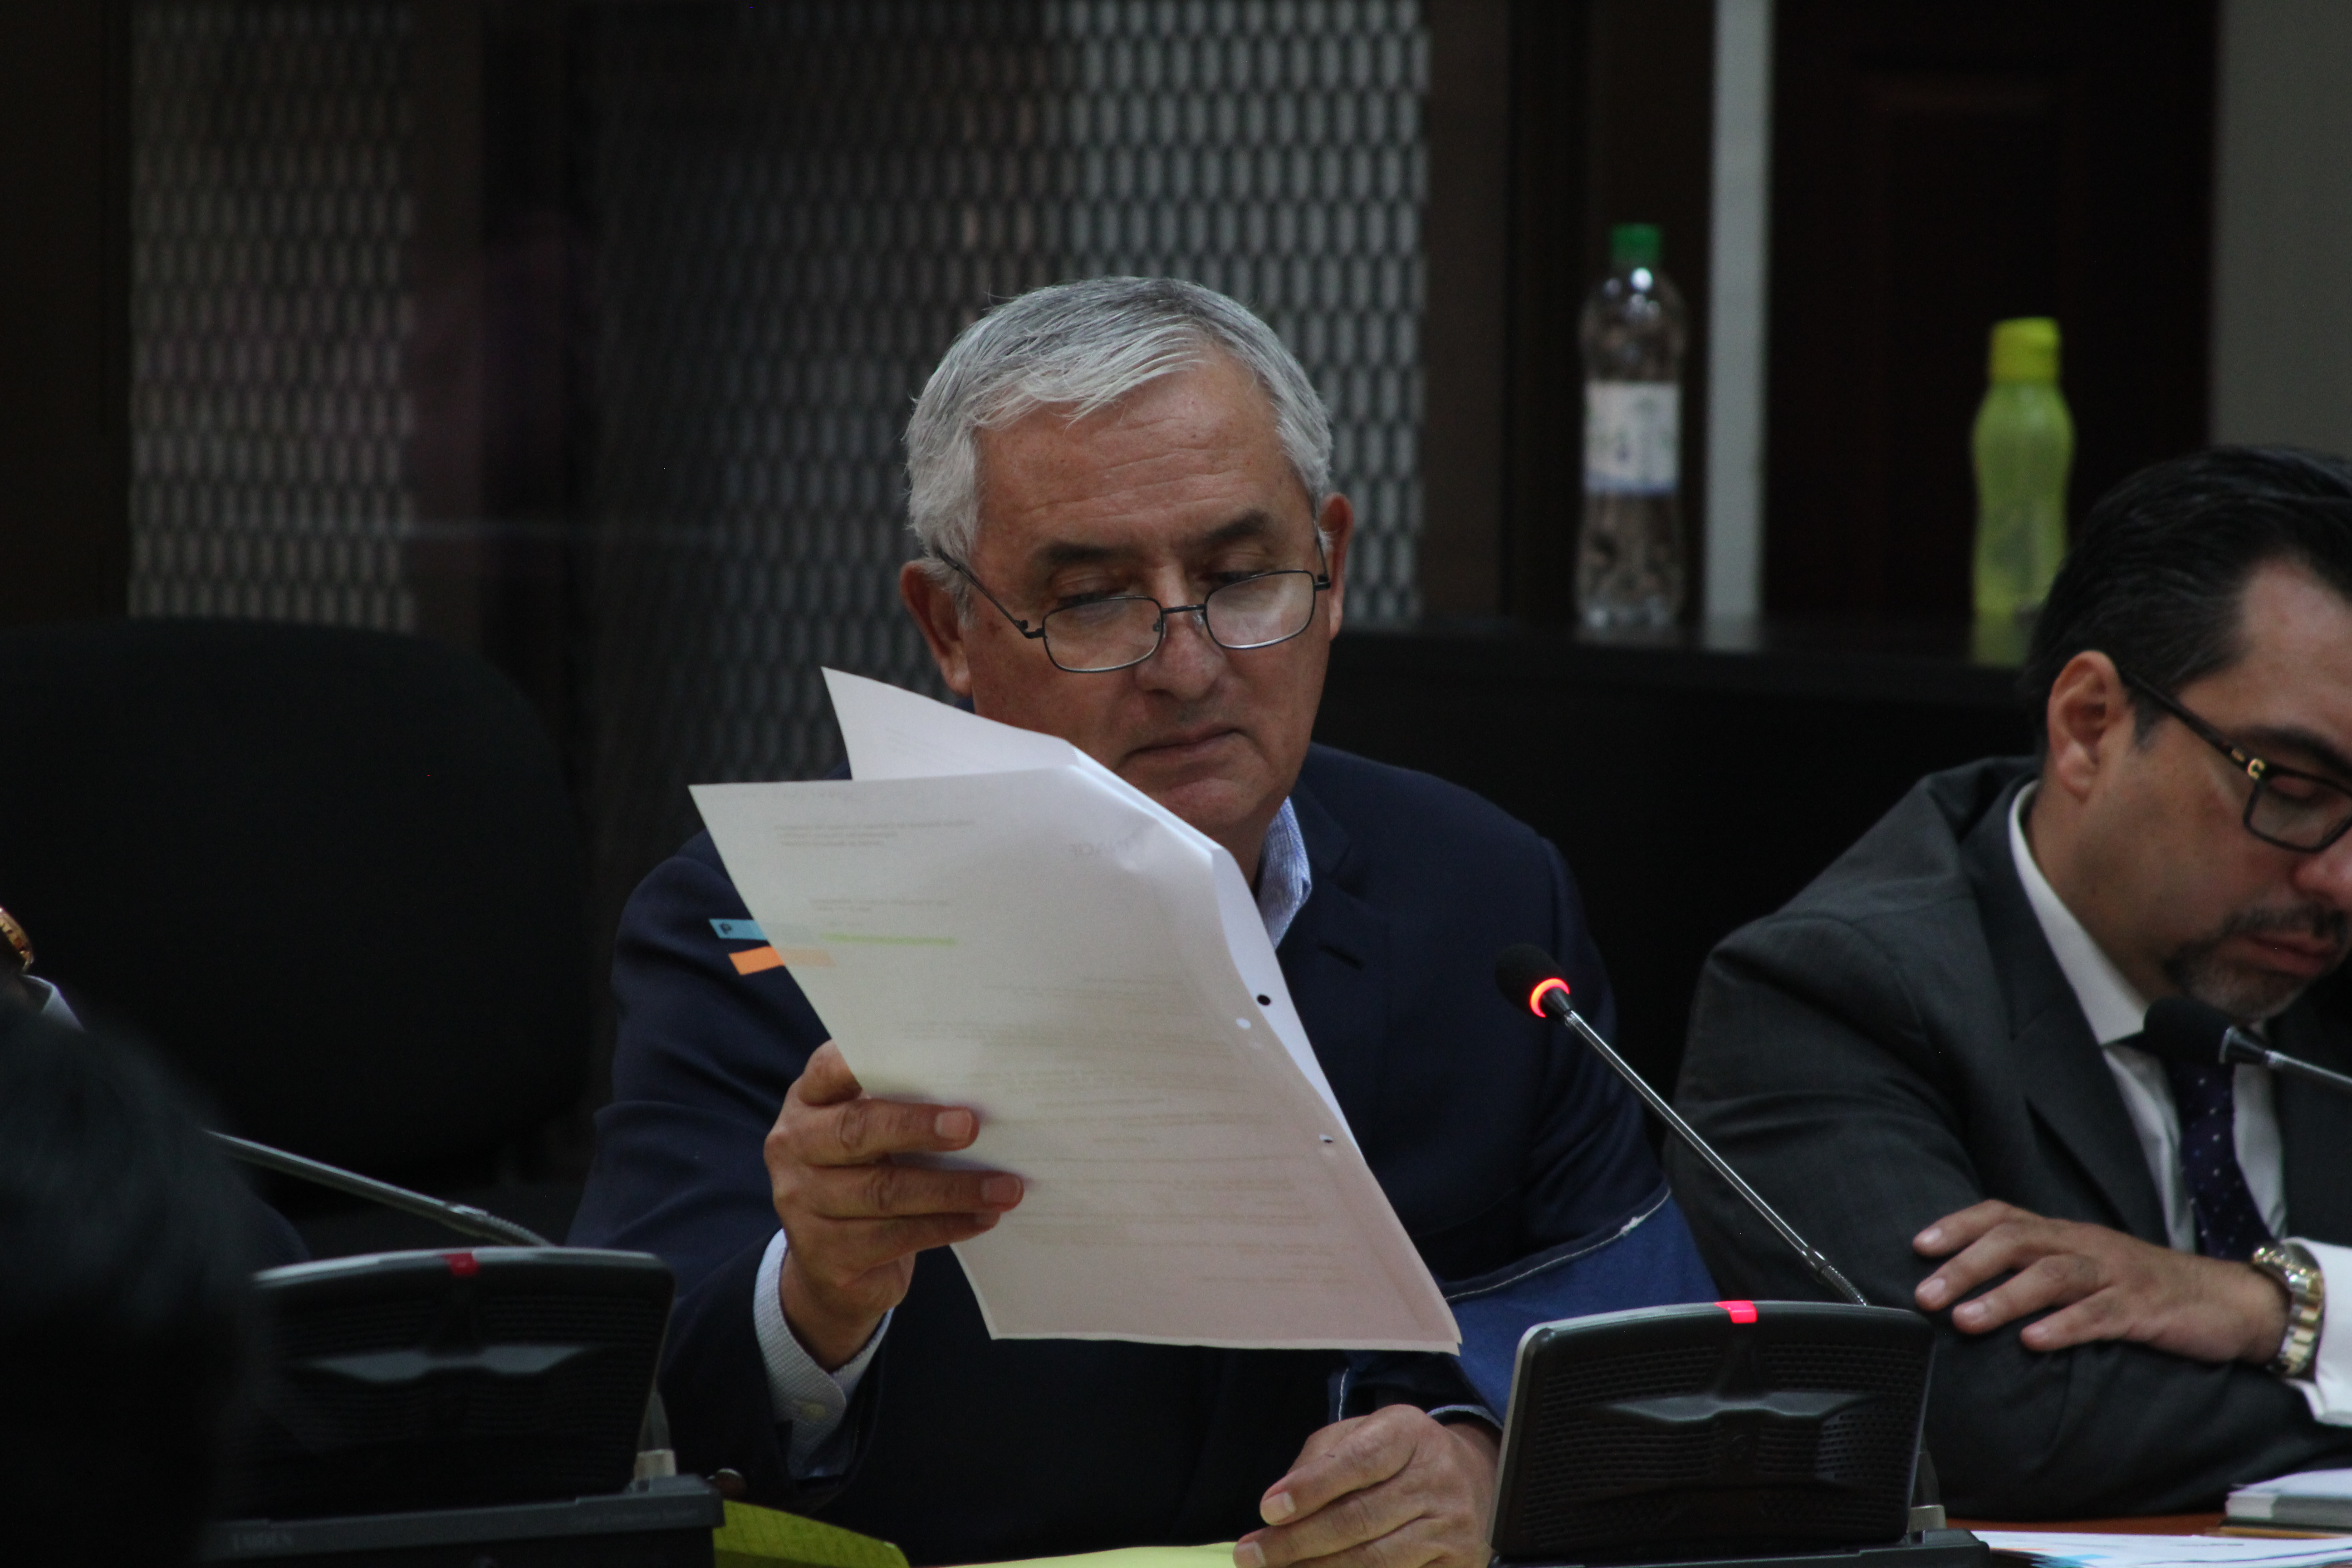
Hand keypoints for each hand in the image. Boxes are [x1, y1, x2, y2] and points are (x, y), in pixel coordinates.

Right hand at [765, 1039, 1022, 1367]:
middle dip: (918, 1127)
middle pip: (855, 1131)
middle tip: (971, 1126)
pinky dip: (947, 1226)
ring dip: (952, 1189)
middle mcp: (792, 1148)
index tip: (918, 1056)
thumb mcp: (872, 1136)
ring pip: (883, 1191)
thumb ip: (901, 1107)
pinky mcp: (824, 1254)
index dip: (864, 1061)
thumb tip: (974, 1093)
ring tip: (1004, 1187)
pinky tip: (983, 1218)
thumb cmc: (868, 1177)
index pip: (826, 1069)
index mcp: (807, 1104)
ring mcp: (801, 1203)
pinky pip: (894, 1236)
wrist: (834, 1269)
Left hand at [1235, 1407, 1497, 1567]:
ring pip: (1376, 1559)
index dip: (1311, 1487)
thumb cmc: (1397, 1455)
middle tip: (1252, 1555)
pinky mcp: (1459, 1563)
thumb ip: (1320, 1460)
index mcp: (1408, 1433)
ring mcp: (1452, 1524)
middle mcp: (1436, 1477)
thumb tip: (1279, 1508)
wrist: (1474, 1477)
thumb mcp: (1361, 1434)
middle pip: (1359, 1518)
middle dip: (1297, 1541)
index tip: (1268, 1509)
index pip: (1357, 1461)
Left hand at [1913, 1199, 2287, 1363]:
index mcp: (2066, 1234)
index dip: (1958, 1225)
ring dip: (2003, 1297)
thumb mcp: (2086, 1269)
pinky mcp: (2144, 1310)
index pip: (2002, 1215)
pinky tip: (2034, 1341)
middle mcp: (2085, 1246)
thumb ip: (2037, 1268)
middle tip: (1926, 1295)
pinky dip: (2064, 1327)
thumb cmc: (2143, 1287)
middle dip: (1966, 1266)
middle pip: (2017, 1242)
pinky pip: (2099, 1315)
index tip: (1918, 1245)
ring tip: (1965, 1319)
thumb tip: (1970, 1285)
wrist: (2230, 1300)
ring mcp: (2115, 1275)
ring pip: (2052, 1276)